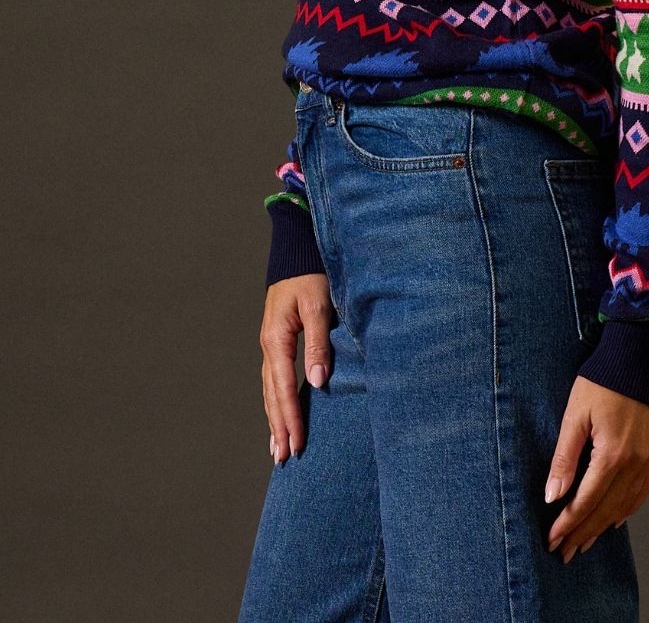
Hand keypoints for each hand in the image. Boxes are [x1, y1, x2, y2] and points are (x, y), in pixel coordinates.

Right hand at [259, 273, 332, 462]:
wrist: (296, 250)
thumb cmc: (311, 275)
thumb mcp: (319, 306)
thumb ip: (319, 344)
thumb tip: (318, 382)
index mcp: (277, 338)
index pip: (284, 387)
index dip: (291, 417)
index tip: (297, 444)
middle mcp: (269, 345)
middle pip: (272, 394)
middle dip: (279, 426)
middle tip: (285, 458)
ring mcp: (270, 344)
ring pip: (270, 389)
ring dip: (275, 419)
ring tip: (278, 448)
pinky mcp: (277, 341)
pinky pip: (274, 379)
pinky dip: (276, 401)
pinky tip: (279, 415)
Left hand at [544, 375, 648, 561]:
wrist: (636, 356)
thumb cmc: (600, 381)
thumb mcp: (575, 415)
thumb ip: (565, 457)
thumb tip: (553, 495)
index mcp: (612, 454)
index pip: (586, 500)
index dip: (568, 523)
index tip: (553, 540)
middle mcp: (635, 462)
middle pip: (606, 509)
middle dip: (583, 532)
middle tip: (564, 552)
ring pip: (626, 504)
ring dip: (603, 526)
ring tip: (585, 542)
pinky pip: (643, 491)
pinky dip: (628, 509)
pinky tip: (615, 519)